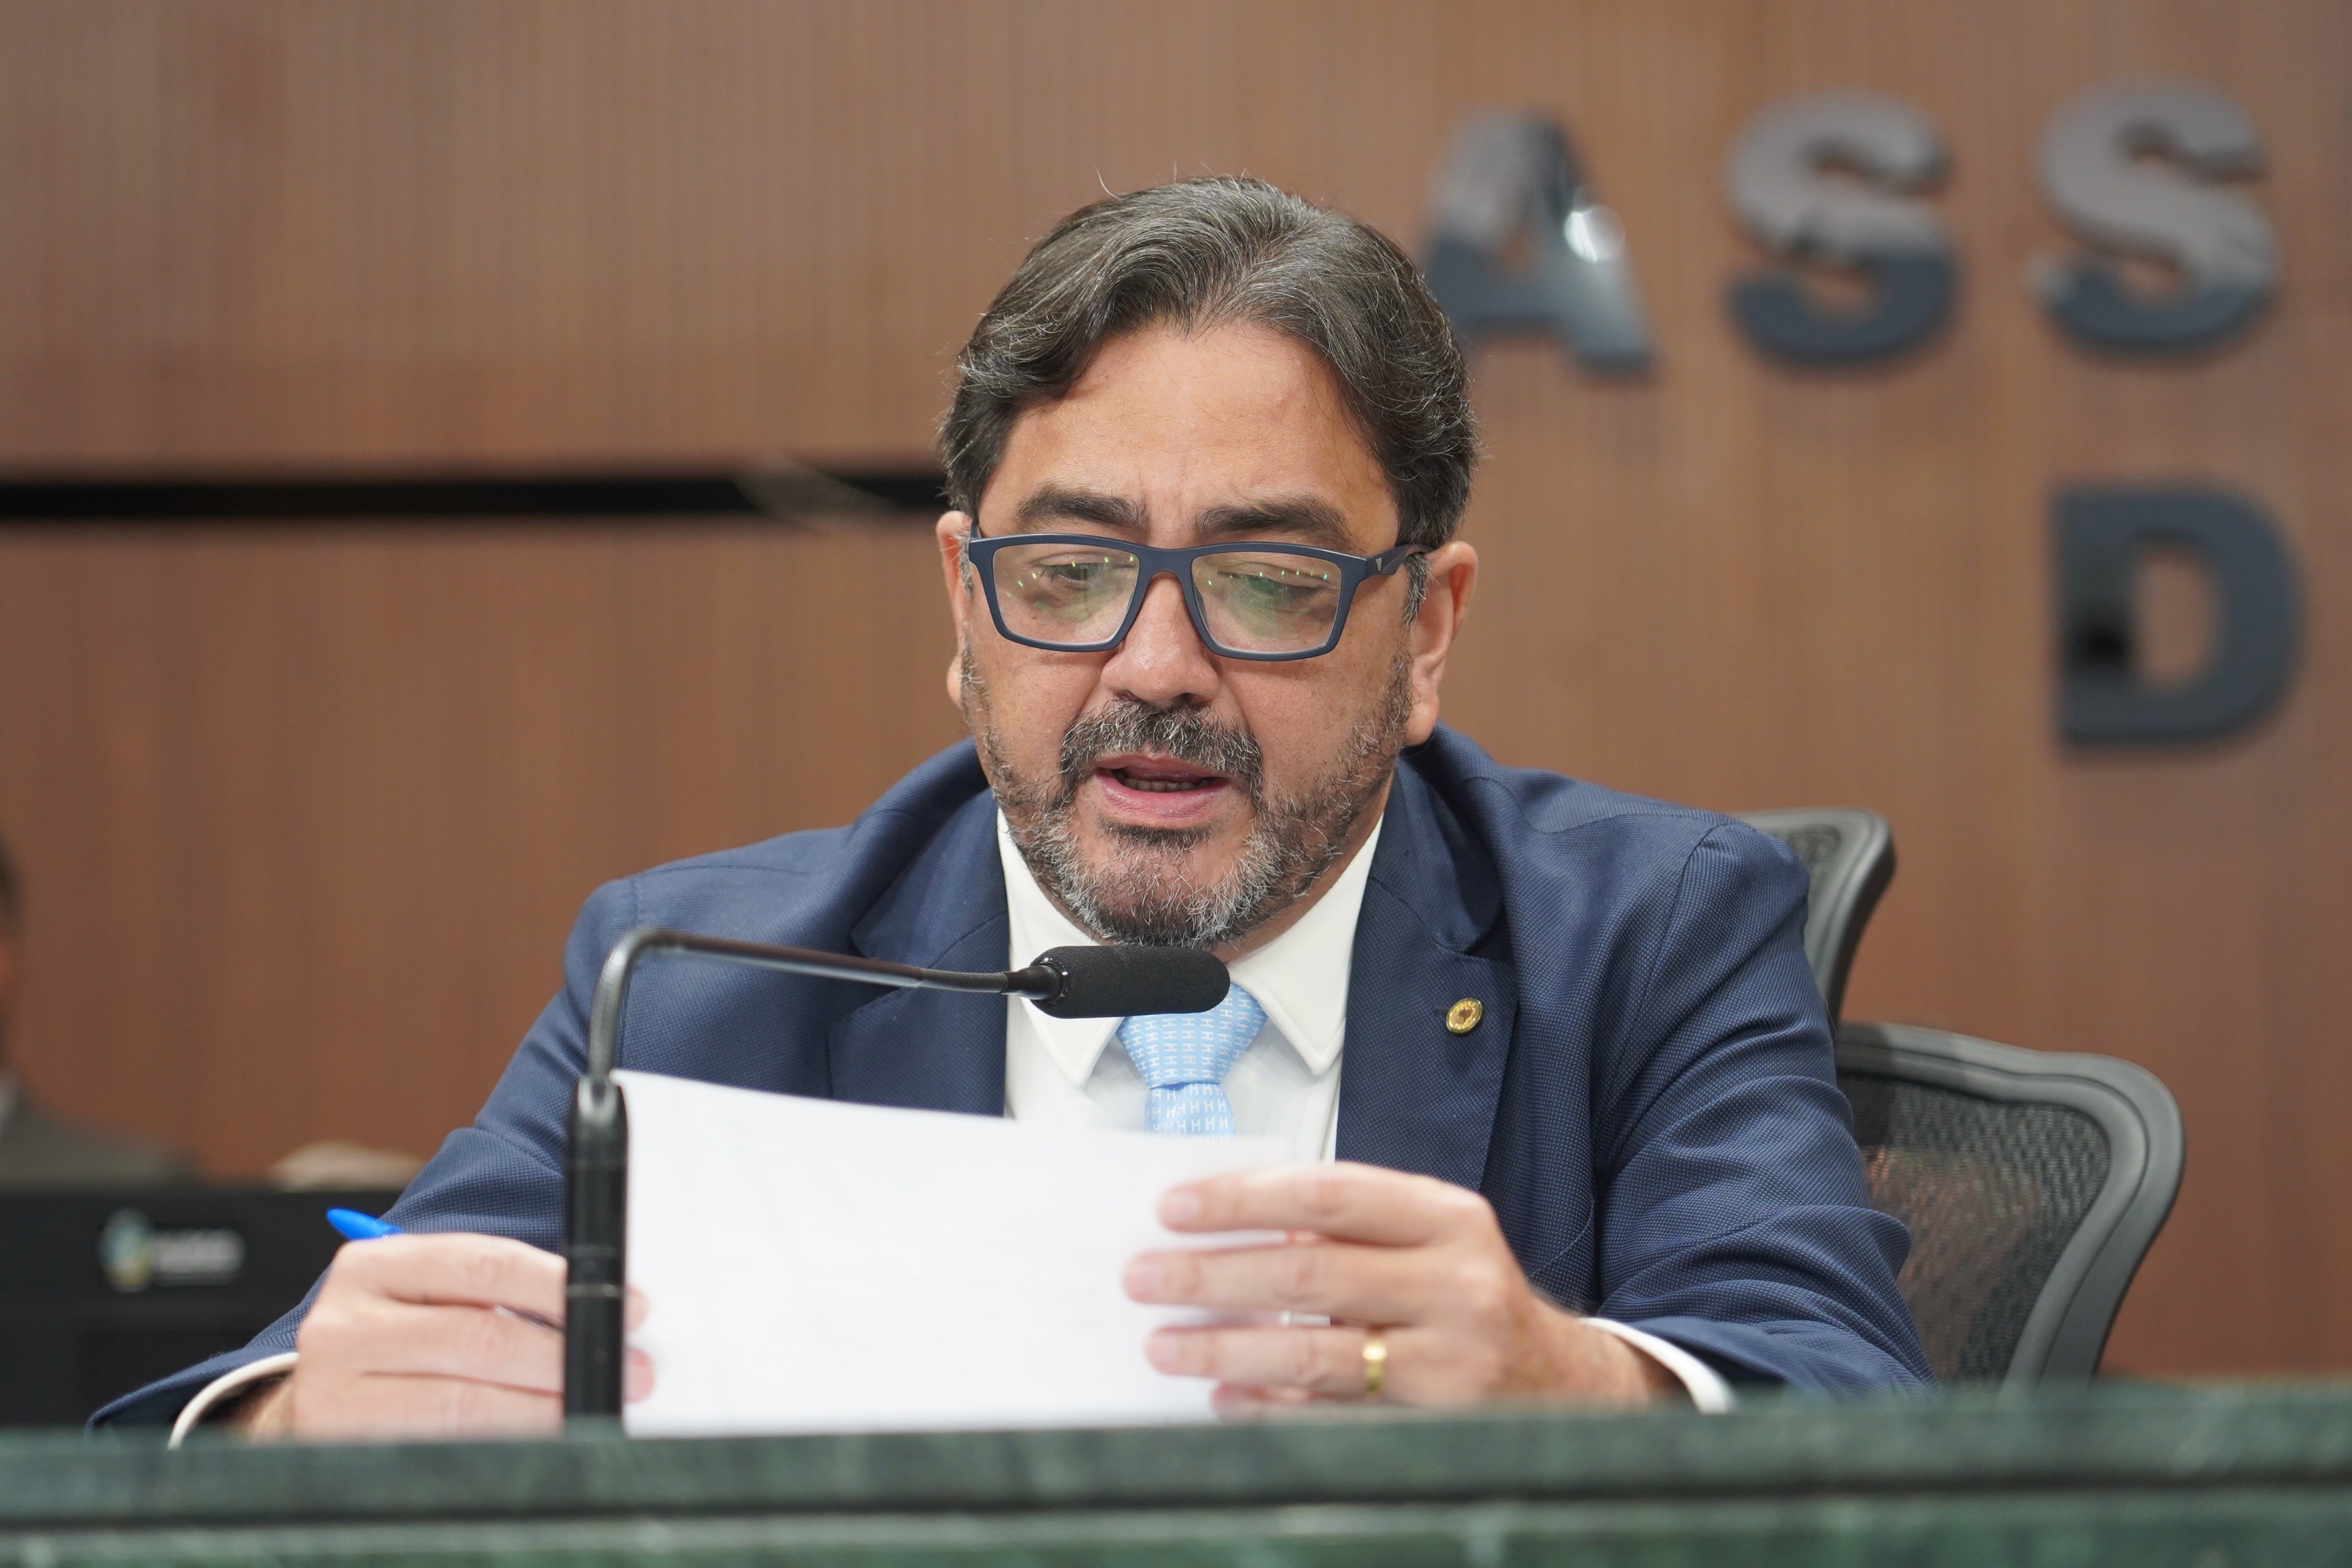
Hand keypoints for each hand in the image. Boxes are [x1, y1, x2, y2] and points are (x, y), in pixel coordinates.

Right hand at [235, 1234, 651, 1439]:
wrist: (314, 1398)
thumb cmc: (397, 1338)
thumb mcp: (431, 1293)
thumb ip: (498, 1290)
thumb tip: (600, 1310)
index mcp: (373, 1265)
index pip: (484, 1263)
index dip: (562, 1286)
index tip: (626, 1306)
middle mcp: (343, 1326)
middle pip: (479, 1339)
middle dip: (566, 1357)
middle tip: (629, 1369)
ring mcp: (334, 1394)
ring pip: (465, 1404)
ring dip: (546, 1409)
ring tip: (595, 1406)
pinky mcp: (345, 1450)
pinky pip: (445, 1450)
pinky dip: (506, 1444)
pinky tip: (543, 1438)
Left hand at [1123, 1162, 1677, 1412]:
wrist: (1559, 1382)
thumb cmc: (1469, 1297)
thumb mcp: (1428, 1239)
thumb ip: (1345, 1227)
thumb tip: (1225, 1228)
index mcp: (1447, 1218)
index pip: (1328, 1195)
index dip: (1243, 1201)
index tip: (1175, 1209)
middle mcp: (1456, 1284)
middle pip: (1308, 1275)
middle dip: (1211, 1276)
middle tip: (1146, 1277)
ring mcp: (1449, 1360)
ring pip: (1312, 1353)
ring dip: (1224, 1349)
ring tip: (1165, 1344)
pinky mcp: (1435, 1424)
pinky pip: (1330, 1416)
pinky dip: (1268, 1408)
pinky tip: (1224, 1398)